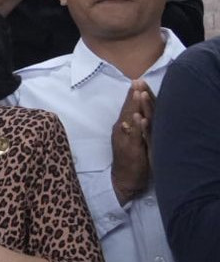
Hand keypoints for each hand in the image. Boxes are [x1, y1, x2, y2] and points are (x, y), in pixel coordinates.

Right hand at [110, 81, 154, 204]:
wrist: (123, 180)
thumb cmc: (128, 160)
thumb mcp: (128, 140)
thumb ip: (131, 127)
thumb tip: (135, 113)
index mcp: (122, 127)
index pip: (128, 108)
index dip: (132, 95)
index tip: (136, 80)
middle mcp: (122, 131)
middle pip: (129, 110)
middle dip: (133, 95)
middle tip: (136, 81)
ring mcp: (126, 140)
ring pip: (130, 120)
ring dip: (134, 106)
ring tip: (137, 93)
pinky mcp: (131, 150)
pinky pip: (134, 136)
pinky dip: (137, 126)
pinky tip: (139, 118)